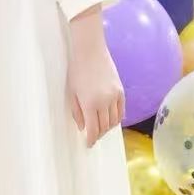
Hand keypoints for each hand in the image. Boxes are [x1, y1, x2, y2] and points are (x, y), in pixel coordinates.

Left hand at [66, 17, 124, 147]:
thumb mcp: (72, 91)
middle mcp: (105, 102)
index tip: (88, 144)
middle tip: (93, 137)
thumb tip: (83, 127)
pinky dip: (117, 118)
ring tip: (100, 128)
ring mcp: (115, 96)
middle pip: (104, 126)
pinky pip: (121, 111)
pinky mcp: (121, 91)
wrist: (90, 50)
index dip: (91, 139)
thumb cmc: (76, 69)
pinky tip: (110, 119)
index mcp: (90, 103)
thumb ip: (77, 111)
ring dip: (107, 127)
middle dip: (98, 134)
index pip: (93, 129)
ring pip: (114, 121)